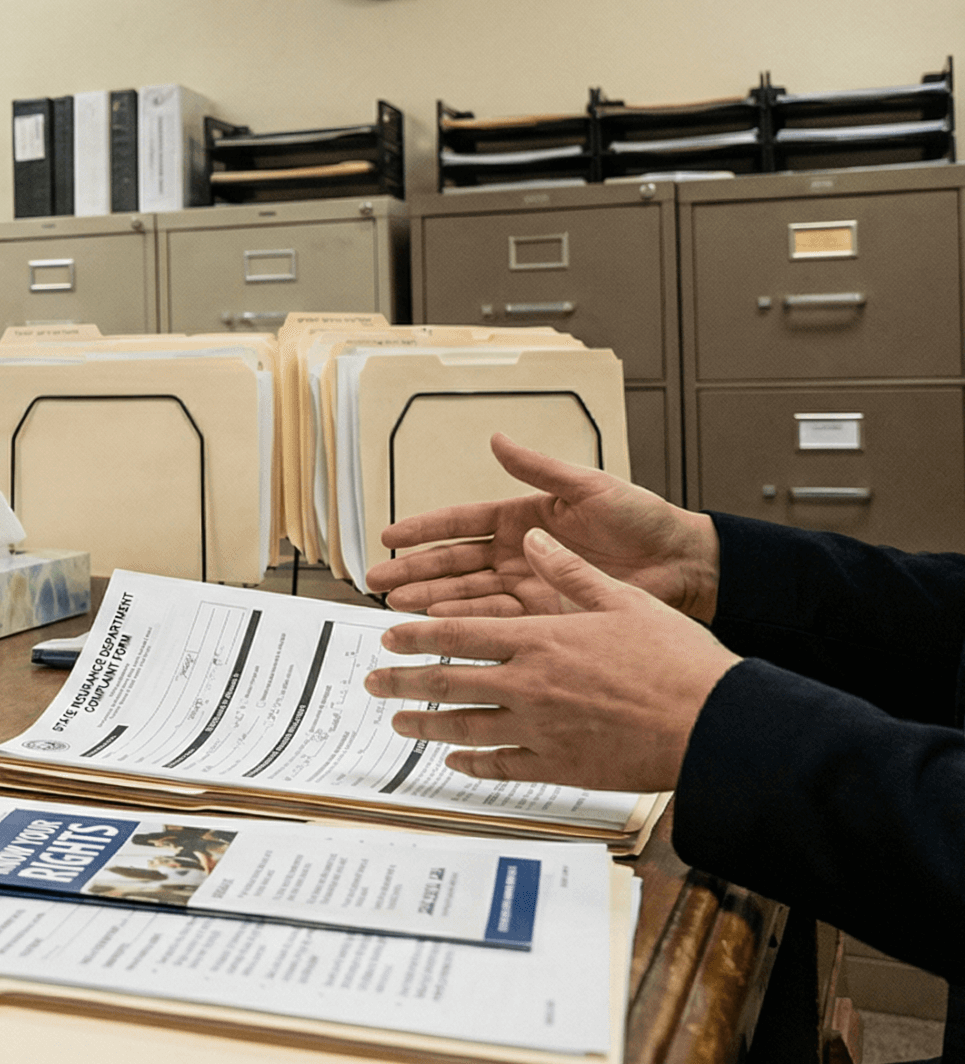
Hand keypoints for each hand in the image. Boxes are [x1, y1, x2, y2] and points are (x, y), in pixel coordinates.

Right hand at [364, 433, 719, 619]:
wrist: (684, 564)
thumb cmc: (644, 519)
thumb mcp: (589, 486)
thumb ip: (539, 468)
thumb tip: (498, 439)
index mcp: (523, 517)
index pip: (461, 522)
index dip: (424, 530)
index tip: (390, 536)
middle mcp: (520, 551)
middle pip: (455, 562)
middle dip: (414, 570)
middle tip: (379, 579)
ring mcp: (530, 583)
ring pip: (468, 592)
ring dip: (432, 598)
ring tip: (399, 605)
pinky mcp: (546, 613)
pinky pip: (498, 618)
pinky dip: (468, 621)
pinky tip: (441, 624)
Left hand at [366, 528, 740, 790]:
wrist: (713, 724)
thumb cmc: (676, 661)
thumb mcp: (623, 601)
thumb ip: (569, 572)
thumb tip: (533, 540)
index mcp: (540, 640)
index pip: (457, 634)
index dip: (416, 634)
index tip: (388, 636)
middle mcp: (528, 686)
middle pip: (445, 683)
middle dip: (401, 682)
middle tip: (373, 683)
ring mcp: (539, 730)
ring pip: (463, 728)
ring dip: (425, 725)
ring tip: (398, 723)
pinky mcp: (558, 767)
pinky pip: (501, 766)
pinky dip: (472, 763)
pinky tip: (455, 761)